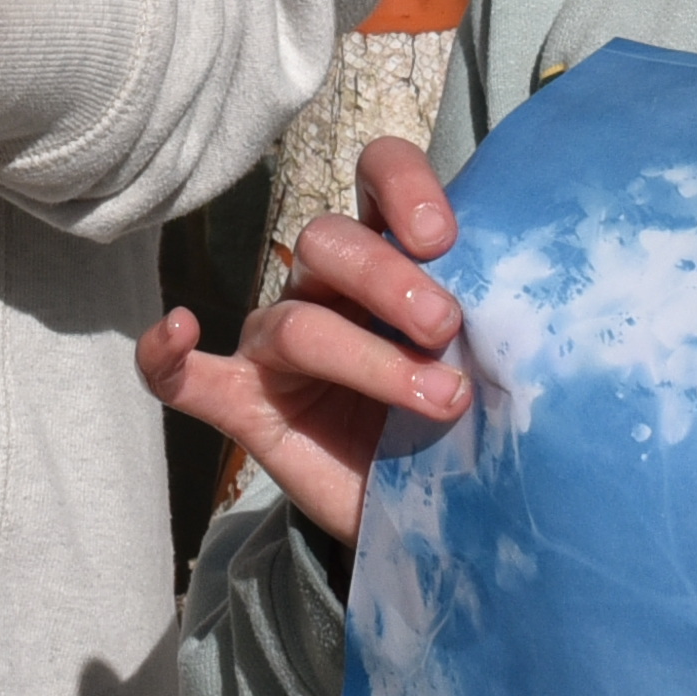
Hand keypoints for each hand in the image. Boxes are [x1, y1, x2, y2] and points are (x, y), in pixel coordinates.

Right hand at [137, 136, 469, 543]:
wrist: (432, 517)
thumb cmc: (463, 426)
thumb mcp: (490, 367)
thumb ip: (493, 334)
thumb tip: (528, 322)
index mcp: (389, 258)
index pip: (378, 178)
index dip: (403, 188)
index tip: (444, 238)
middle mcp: (326, 290)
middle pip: (329, 244)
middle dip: (389, 278)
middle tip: (447, 329)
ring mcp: (278, 350)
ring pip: (295, 322)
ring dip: (366, 357)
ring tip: (441, 399)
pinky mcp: (246, 407)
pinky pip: (186, 380)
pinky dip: (169, 355)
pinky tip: (181, 331)